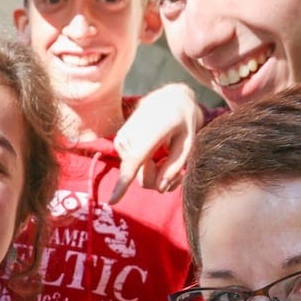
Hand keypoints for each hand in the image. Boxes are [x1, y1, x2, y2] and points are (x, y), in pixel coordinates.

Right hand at [110, 83, 204, 203]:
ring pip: (137, 176)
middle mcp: (131, 136)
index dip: (124, 182)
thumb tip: (160, 189)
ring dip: (156, 174)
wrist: (167, 100)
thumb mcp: (188, 143)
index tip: (112, 200)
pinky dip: (147, 168)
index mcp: (152, 131)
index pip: (135, 161)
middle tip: (179, 172)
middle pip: (143, 178)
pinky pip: (132, 169)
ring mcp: (122, 140)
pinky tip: (159, 158)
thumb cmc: (182, 121)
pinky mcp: (119, 144)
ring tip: (170, 161)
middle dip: (161, 180)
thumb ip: (175, 166)